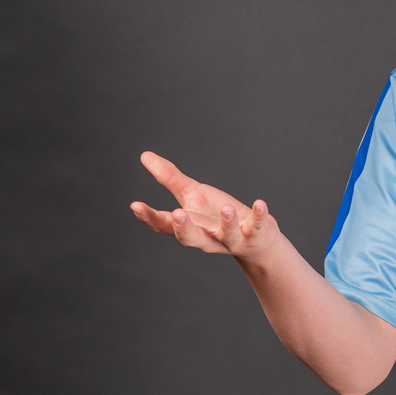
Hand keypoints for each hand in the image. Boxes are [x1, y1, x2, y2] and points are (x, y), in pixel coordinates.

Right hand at [131, 151, 280, 262]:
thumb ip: (170, 178)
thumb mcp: (192, 195)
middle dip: (185, 229)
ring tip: (226, 209)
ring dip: (227, 223)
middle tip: (179, 215)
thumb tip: (144, 155)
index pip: (165, 225)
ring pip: (227, 235)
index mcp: (190, 226)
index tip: (135, 205)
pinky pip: (257, 227)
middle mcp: (208, 237)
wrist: (254, 239)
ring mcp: (232, 238)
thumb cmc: (217, 216)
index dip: (150, 217)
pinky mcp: (255, 234)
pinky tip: (260, 203)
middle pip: (192, 239)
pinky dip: (260, 216)